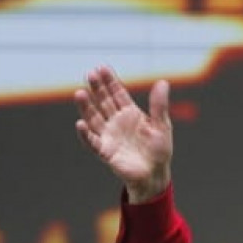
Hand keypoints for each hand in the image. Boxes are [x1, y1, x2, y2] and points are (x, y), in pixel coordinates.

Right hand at [74, 67, 171, 203]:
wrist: (155, 175)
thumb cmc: (159, 150)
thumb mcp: (162, 125)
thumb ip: (159, 105)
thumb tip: (163, 82)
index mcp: (130, 113)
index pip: (117, 93)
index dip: (110, 81)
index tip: (102, 68)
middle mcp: (116, 122)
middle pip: (103, 101)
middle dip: (97, 88)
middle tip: (90, 74)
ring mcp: (109, 136)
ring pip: (94, 118)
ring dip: (86, 107)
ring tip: (80, 93)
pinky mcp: (105, 152)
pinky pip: (93, 142)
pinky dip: (86, 134)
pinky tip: (80, 124)